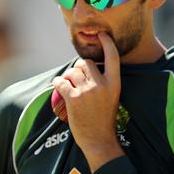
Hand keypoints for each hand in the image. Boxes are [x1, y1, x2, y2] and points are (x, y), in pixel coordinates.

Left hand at [52, 32, 123, 171]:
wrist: (99, 139)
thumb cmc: (104, 119)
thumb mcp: (111, 97)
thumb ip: (103, 82)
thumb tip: (86, 66)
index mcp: (115, 84)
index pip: (113, 57)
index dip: (107, 43)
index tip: (101, 34)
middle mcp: (102, 85)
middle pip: (86, 63)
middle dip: (79, 67)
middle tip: (78, 78)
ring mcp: (87, 91)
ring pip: (73, 70)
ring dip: (69, 76)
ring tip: (70, 85)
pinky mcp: (73, 98)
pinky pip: (61, 81)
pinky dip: (58, 82)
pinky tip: (58, 86)